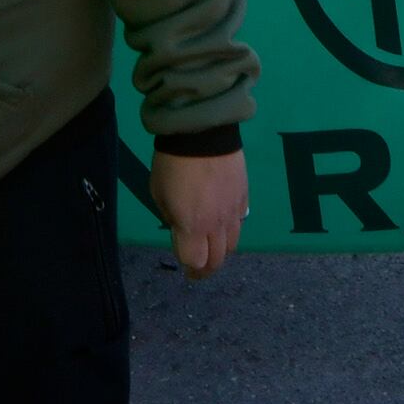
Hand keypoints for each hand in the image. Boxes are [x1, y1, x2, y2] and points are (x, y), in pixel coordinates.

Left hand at [148, 148, 247, 280]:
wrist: (202, 133)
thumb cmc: (172, 163)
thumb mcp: (158, 192)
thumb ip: (170, 216)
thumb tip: (180, 228)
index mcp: (192, 226)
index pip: (195, 261)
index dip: (190, 268)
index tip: (186, 270)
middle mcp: (216, 224)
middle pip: (218, 259)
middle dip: (207, 268)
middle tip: (199, 269)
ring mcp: (233, 212)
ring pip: (233, 244)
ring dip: (221, 251)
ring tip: (212, 247)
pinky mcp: (244, 198)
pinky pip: (240, 224)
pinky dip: (230, 230)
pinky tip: (222, 224)